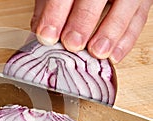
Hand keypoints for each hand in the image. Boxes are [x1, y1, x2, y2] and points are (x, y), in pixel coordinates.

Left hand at [31, 0, 152, 62]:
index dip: (55, 14)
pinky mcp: (141, 1)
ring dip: (111, 32)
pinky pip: (139, 19)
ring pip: (125, 7)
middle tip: (72, 44)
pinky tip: (114, 56)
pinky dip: (127, 40)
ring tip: (97, 52)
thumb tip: (38, 33)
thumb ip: (47, 8)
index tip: (47, 36)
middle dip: (83, 22)